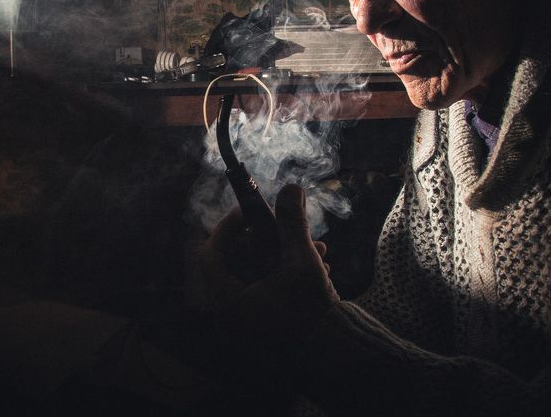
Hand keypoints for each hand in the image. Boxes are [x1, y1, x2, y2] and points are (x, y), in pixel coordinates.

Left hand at [200, 183, 339, 349]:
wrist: (340, 362)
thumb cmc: (314, 316)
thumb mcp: (302, 261)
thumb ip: (292, 223)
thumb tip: (290, 188)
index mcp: (228, 304)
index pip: (210, 254)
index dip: (228, 227)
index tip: (248, 211)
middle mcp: (231, 320)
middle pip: (236, 264)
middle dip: (267, 240)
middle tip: (287, 228)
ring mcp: (248, 330)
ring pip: (257, 279)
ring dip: (284, 257)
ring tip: (317, 249)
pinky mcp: (267, 335)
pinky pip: (268, 296)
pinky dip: (286, 277)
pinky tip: (319, 268)